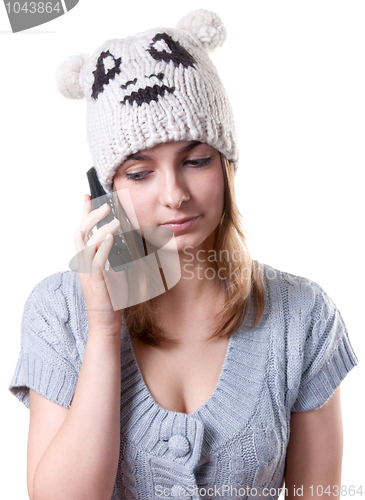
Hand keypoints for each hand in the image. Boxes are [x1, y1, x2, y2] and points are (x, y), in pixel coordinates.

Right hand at [74, 194, 127, 336]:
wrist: (106, 322)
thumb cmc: (112, 299)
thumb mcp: (117, 272)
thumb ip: (118, 257)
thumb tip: (130, 242)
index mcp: (87, 259)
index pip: (82, 231)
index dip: (83, 213)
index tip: (87, 196)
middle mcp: (83, 263)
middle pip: (80, 232)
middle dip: (90, 215)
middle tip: (104, 204)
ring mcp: (87, 271)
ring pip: (87, 243)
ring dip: (100, 228)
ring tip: (114, 219)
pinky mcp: (95, 280)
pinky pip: (97, 259)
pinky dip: (103, 246)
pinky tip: (112, 236)